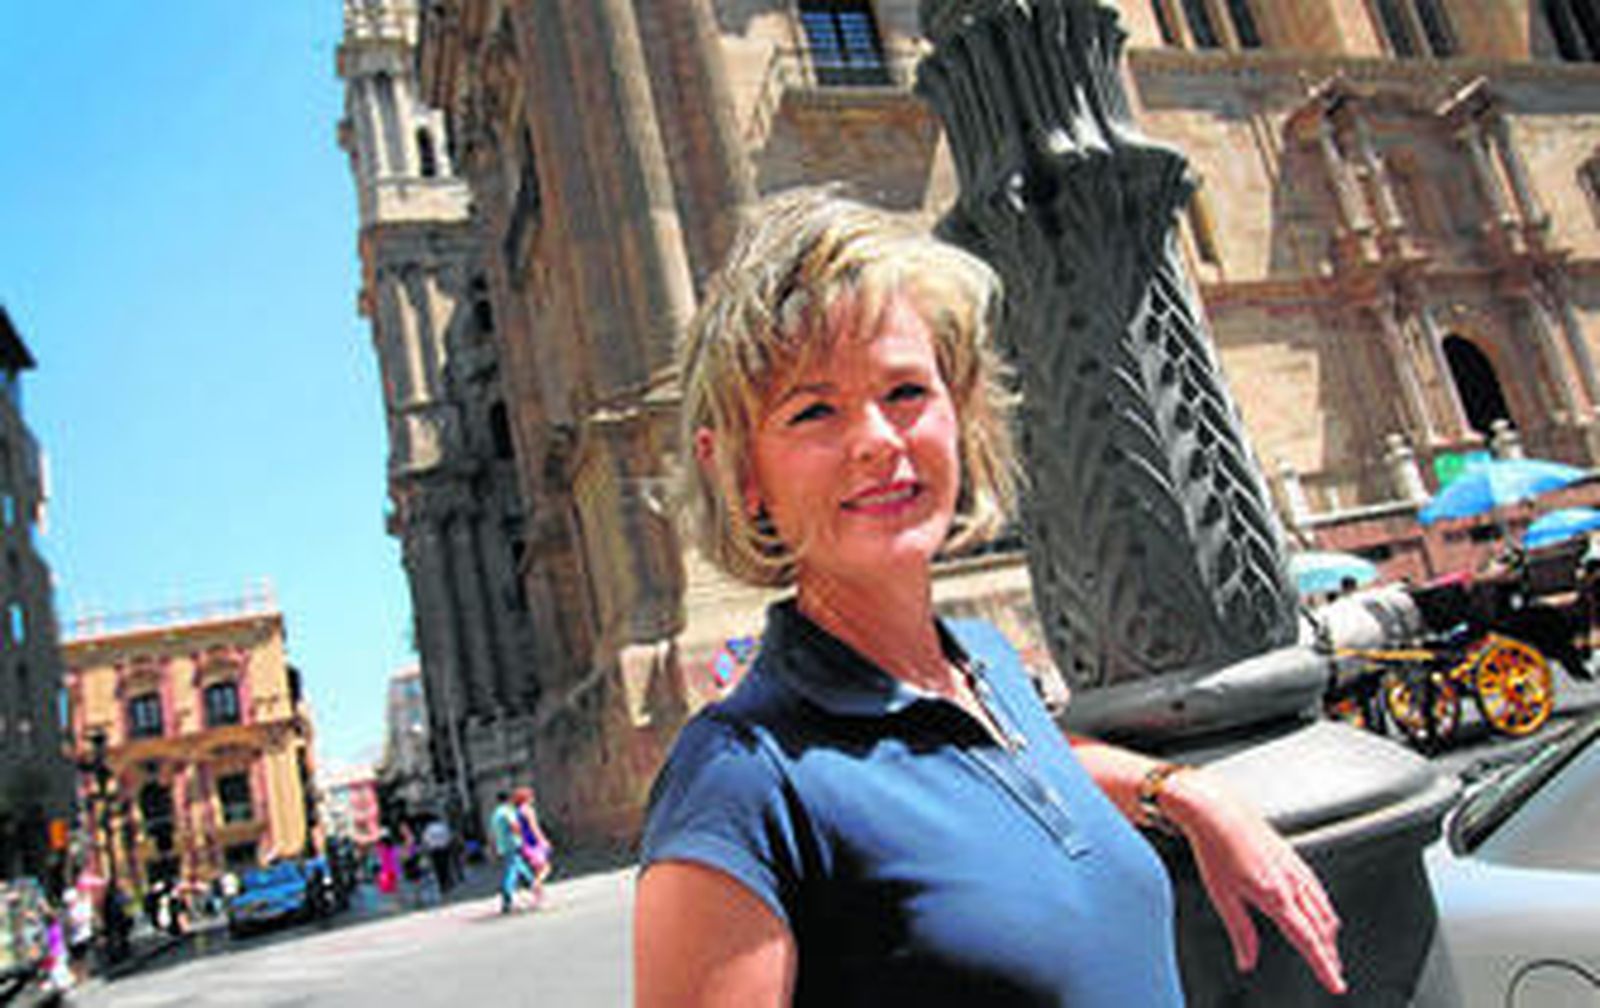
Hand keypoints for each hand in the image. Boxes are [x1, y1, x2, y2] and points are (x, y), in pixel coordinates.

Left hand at [1164, 769, 1345, 994]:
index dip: (1323, 966)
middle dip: (1329, 954)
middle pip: (1321, 928)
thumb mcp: (1222, 896)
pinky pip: (1318, 889)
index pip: (1307, 941)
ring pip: (1323, 909)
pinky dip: (1325, 909)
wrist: (1216, 809)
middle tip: (1334, 975)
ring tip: (1330, 951)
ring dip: (1329, 933)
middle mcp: (1292, 883)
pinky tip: (1322, 912)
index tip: (1336, 984)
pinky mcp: (1292, 856)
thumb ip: (1241, 932)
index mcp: (1276, 897)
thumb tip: (1247, 961)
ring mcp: (1295, 868)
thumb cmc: (1215, 848)